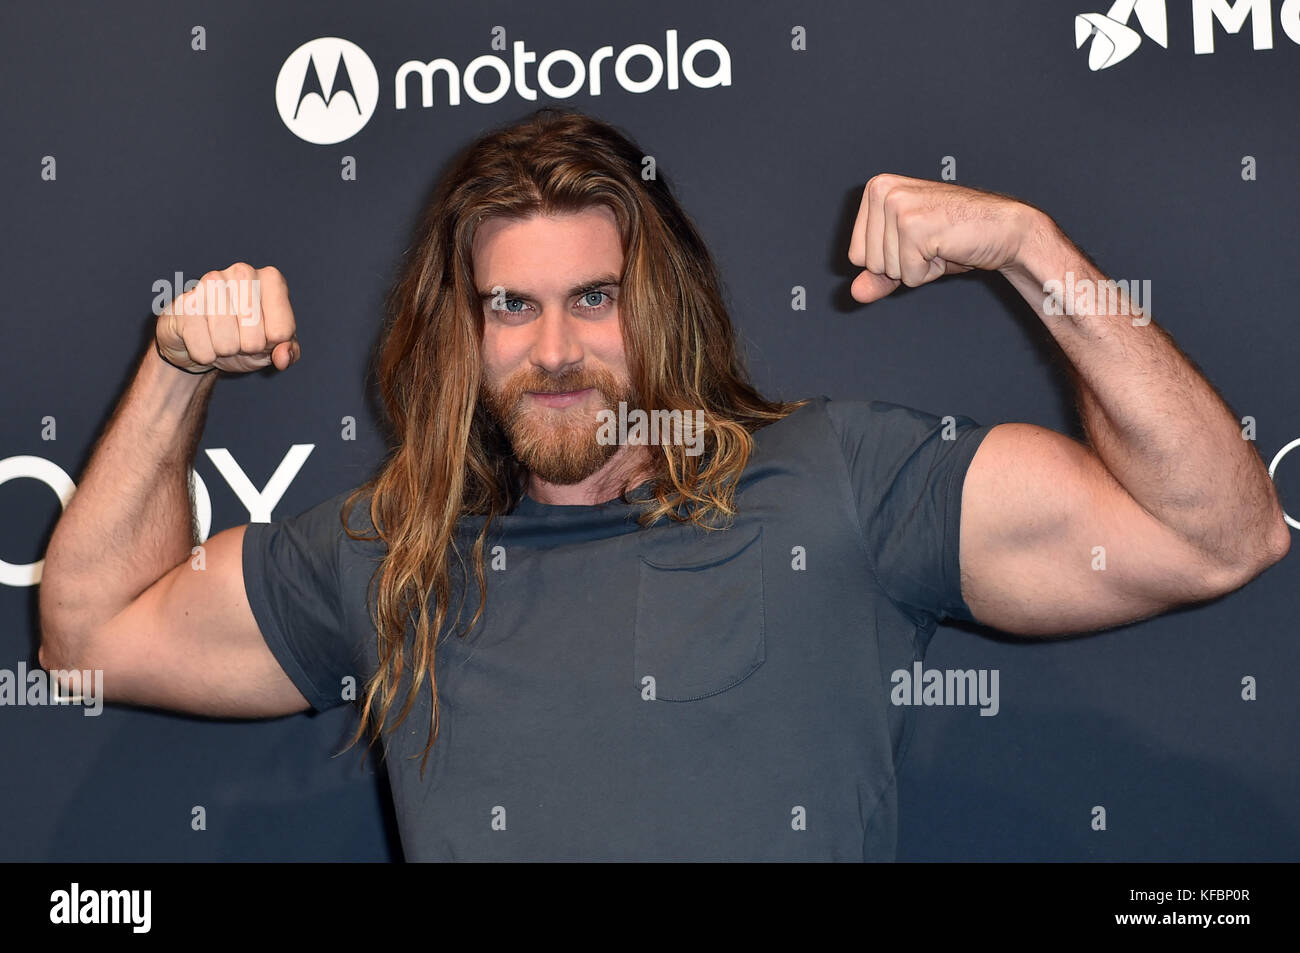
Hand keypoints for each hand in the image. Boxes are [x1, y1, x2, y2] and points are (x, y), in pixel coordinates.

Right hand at [155, 263, 298, 373]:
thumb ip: (290, 352)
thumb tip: (283, 357)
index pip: (282, 331)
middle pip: (254, 338)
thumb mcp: (274, 346)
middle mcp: (243, 272)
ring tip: (220, 336)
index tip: (263, 335)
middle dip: (247, 348)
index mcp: (272, 280)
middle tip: (239, 337)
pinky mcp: (184, 302)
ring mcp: (210, 282)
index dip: (271, 344)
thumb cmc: (244, 337)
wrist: (202, 339)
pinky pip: (203, 349)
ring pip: (227, 343)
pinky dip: (204, 355)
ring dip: (224, 351)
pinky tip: (200, 337)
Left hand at [847, 174, 1036, 303]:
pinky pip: (907, 275)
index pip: (856, 254)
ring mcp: (897, 206)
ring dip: (917, 267)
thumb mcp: (908, 256)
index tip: (917, 240)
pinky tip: (947, 247)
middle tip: (932, 242)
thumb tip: (855, 293)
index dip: (890, 260)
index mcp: (876, 189)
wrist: (1004, 229)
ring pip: (887, 270)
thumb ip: (879, 275)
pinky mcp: (914, 226)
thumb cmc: (956, 236)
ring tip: (940, 243)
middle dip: (902, 264)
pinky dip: (929, 272)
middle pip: (868, 263)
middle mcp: (882, 191)